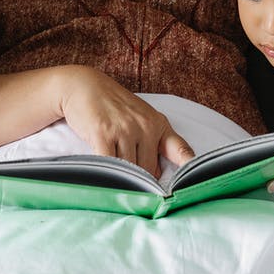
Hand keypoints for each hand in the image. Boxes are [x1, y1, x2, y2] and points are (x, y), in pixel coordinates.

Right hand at [54, 65, 194, 176]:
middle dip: (140, 181)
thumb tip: (157, 176)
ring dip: (122, 178)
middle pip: (149, 170)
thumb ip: (155, 142)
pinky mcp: (103, 133)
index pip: (180, 151)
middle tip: (130, 184)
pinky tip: (105, 177)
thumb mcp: (142, 117)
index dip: (188, 170)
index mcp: (158, 124)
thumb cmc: (114, 106)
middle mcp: (145, 126)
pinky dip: (108, 175)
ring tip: (114, 176)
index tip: (189, 187)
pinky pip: (110, 164)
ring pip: (129, 170)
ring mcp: (124, 129)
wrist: (84, 86)